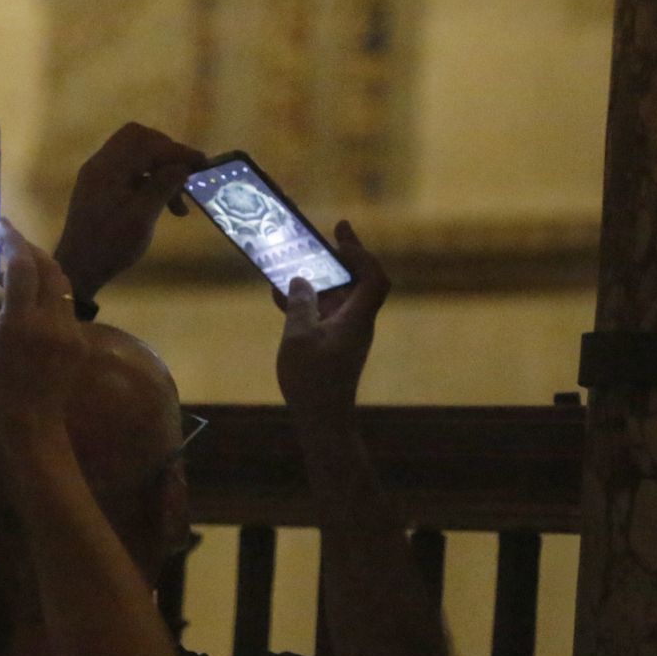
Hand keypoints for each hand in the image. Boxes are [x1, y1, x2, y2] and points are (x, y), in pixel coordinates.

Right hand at [0, 222, 87, 433]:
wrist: (27, 437)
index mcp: (23, 324)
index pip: (22, 265)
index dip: (10, 238)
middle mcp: (53, 324)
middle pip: (50, 267)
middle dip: (29, 247)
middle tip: (6, 236)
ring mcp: (71, 334)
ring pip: (63, 284)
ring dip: (43, 266)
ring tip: (18, 259)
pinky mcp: (79, 345)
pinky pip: (67, 305)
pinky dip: (50, 290)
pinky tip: (31, 292)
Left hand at [52, 122, 205, 300]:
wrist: (78, 269)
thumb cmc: (111, 245)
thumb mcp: (142, 217)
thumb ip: (163, 186)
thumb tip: (183, 166)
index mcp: (108, 167)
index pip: (148, 143)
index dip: (178, 151)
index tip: (203, 164)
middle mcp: (100, 164)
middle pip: (138, 139)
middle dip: (167, 154)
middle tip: (185, 176)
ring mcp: (98, 175)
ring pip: (134, 155)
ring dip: (159, 170)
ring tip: (178, 204)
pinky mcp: (99, 188)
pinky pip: (127, 170)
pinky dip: (148, 180)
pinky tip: (162, 203)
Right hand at [275, 222, 389, 415]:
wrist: (324, 421)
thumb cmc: (314, 381)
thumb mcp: (299, 336)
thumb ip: (300, 303)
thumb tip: (301, 280)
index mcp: (356, 318)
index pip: (372, 276)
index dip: (360, 253)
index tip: (341, 234)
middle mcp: (357, 323)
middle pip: (358, 282)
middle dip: (341, 258)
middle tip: (325, 236)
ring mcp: (346, 336)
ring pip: (339, 298)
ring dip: (320, 280)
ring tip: (294, 264)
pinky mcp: (335, 347)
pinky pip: (325, 315)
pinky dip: (309, 302)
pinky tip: (284, 298)